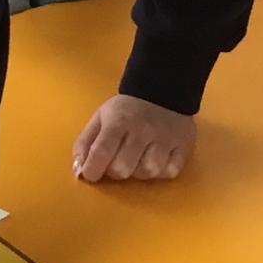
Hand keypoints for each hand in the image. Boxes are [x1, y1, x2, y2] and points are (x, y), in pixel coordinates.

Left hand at [72, 94, 196, 183]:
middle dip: (115, 171)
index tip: (91, 173)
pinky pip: (169, 172)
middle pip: (123, 169)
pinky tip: (156, 159)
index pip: (101, 153)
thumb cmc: (127, 110)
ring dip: (139, 172)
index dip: (92, 170)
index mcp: (118, 121)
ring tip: (138, 159)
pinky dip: (161, 172)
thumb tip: (78, 171)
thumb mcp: (101, 118)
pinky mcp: (183, 145)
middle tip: (117, 161)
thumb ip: (86, 143)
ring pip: (147, 172)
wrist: (163, 89)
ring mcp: (165, 138)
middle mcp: (142, 130)